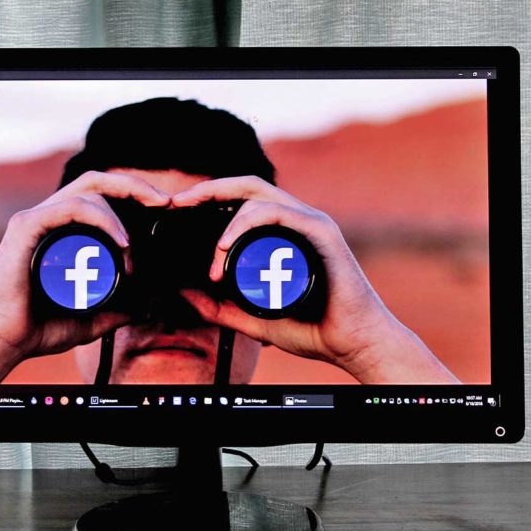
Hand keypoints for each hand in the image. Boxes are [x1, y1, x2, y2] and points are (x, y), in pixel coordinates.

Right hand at [0, 171, 169, 382]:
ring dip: (121, 216)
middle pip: (96, 181)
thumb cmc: (35, 329)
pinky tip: (122, 241)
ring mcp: (35, 219)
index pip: (100, 196)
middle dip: (134, 185)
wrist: (0, 342)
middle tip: (164, 202)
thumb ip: (114, 312)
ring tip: (134, 249)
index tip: (163, 209)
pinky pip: (70, 207)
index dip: (133, 195)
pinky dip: (102, 218)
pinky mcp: (25, 228)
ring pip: (88, 192)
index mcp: (61, 230)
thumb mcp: (88, 318)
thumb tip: (144, 307)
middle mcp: (48, 217)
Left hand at [171, 176, 457, 383]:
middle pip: (247, 186)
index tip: (177, 209)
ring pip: (257, 197)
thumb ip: (220, 308)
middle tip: (178, 203)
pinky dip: (245, 224)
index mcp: (284, 233)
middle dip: (208, 189)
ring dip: (225, 222)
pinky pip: (277, 213)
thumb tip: (185, 294)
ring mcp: (311, 223)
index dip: (209, 197)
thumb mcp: (252, 319)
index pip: (242, 200)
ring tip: (212, 257)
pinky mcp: (321, 232)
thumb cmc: (313, 329)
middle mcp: (298, 220)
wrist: (353, 344)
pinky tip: (226, 247)